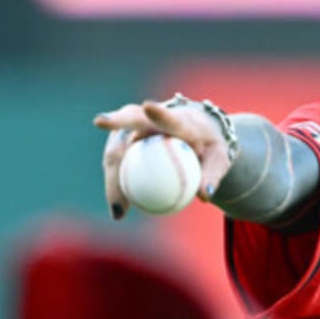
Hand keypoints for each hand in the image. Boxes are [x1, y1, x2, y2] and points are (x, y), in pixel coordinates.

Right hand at [94, 98, 233, 219]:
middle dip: (116, 119)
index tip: (149, 107)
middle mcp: (151, 118)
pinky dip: (118, 186)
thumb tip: (205, 195)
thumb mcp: (220, 160)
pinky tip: (119, 211)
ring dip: (114, 176)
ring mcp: (133, 129)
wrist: (196, 136)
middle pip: (131, 120)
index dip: (158, 112)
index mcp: (177, 118)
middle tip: (100, 121)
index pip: (168, 115)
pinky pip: (117, 165)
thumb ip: (213, 175)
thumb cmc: (210, 147)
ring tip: (119, 209)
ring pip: (118, 149)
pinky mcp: (124, 142)